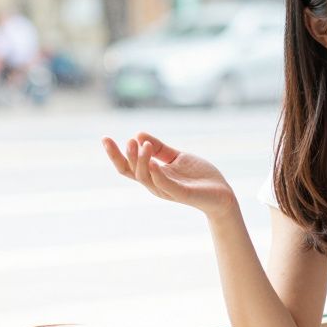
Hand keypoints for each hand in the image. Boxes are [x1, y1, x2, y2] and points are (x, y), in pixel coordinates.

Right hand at [101, 132, 236, 218]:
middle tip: (126, 141)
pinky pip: (165, 185)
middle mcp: (155, 184)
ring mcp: (167, 190)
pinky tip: (152, 162)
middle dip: (124, 157)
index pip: (127, 166)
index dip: (115, 154)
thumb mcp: (177, 157)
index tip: (104, 138)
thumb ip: (159, 148)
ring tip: (140, 144)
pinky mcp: (181, 194)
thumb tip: (137, 133)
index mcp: (153, 175)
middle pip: (131, 172)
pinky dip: (156, 174)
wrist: (222, 194)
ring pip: (145, 177)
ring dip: (140, 161)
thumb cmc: (198, 177)